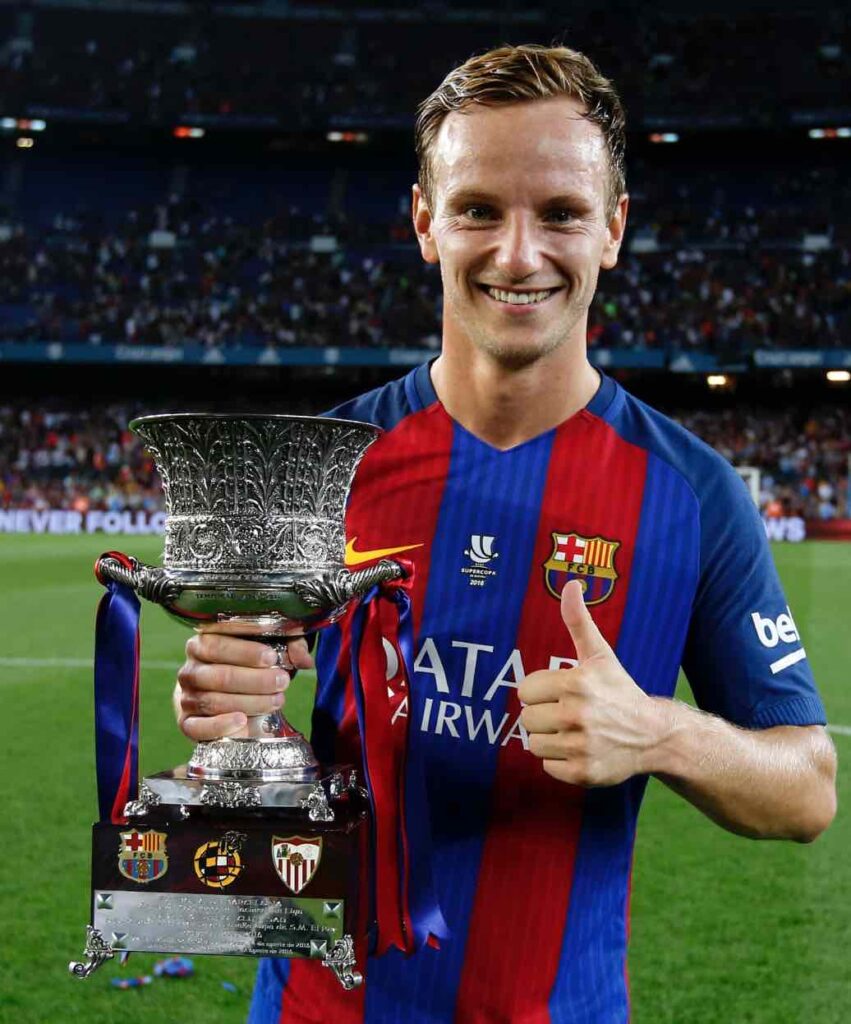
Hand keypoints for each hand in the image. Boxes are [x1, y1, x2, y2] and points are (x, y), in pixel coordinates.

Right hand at [174, 630, 313, 741]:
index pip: (217, 644)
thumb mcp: (271, 650)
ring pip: (214, 700)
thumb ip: (289, 648)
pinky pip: (197, 727)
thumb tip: (304, 660)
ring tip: (277, 700)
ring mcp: (185, 697)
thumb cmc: (251, 667)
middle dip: (255, 680)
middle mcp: (190, 669)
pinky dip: (220, 725)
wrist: (233, 698)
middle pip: (220, 675)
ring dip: (250, 702)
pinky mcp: (186, 723)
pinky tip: (243, 720)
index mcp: (202, 643)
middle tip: (282, 681)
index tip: (272, 657)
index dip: (246, 651)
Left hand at [518, 580, 659, 786]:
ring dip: (550, 740)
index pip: (525, 691)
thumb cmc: (619, 690)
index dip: (540, 692)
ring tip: (573, 731)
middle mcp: (577, 715)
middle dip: (544, 716)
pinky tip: (580, 749)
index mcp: (576, 683)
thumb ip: (578, 621)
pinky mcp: (583, 772)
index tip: (560, 693)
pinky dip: (560, 762)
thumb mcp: (599, 655)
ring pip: (534, 745)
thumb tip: (571, 584)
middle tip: (568, 714)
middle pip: (527, 719)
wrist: (654, 734)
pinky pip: (548, 767)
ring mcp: (581, 746)